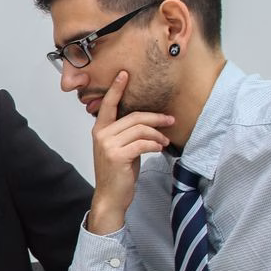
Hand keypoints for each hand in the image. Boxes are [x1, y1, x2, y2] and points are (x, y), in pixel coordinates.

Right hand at [86, 70, 173, 234]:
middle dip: (156, 117)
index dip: (116, 89)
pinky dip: (154, 144)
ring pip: (140, 129)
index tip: (124, 74)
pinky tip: (159, 148)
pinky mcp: (117, 156)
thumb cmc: (118, 173)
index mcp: (100, 130)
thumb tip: (149, 121)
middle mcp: (101, 134)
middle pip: (133, 117)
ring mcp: (107, 145)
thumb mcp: (121, 148)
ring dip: (158, 134)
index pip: (108, 105)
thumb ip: (127, 133)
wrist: (111, 196)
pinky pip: (142, 143)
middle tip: (170, 120)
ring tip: (165, 141)